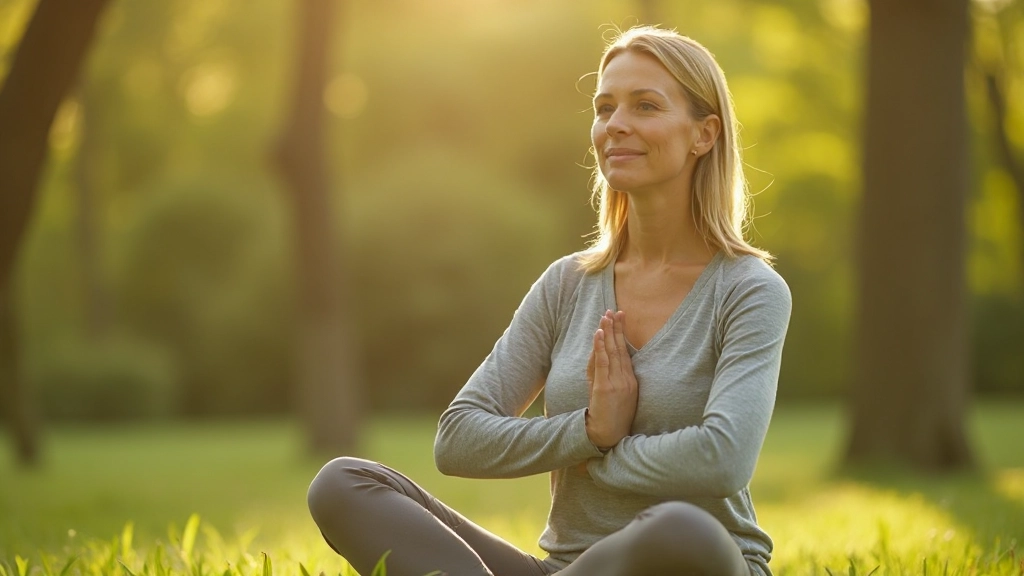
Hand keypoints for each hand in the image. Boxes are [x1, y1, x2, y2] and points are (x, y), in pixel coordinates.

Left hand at [585, 310, 637, 449]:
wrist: (609, 436)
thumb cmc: (611, 416)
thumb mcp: (615, 394)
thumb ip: (609, 375)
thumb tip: (602, 355)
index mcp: (631, 381)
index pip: (626, 352)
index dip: (622, 334)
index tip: (620, 317)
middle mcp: (626, 380)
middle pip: (620, 349)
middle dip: (616, 328)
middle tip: (613, 311)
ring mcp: (617, 383)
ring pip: (612, 353)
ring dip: (608, 333)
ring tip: (606, 316)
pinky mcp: (605, 388)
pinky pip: (602, 363)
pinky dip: (600, 347)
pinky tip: (599, 334)